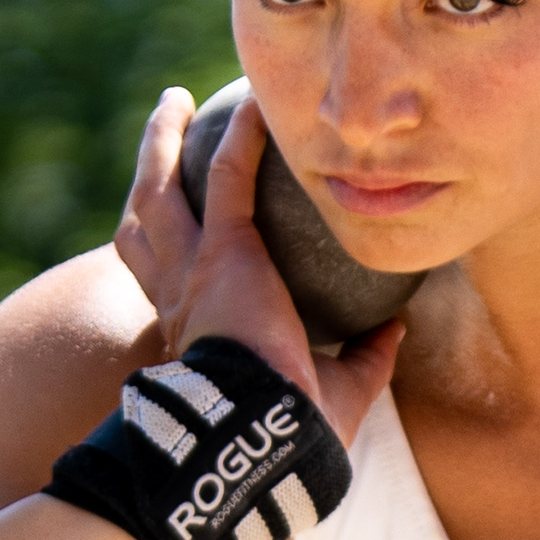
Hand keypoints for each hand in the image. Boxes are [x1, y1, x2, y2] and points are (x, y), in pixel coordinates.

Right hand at [113, 87, 401, 459]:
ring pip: (160, 189)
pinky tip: (254, 105)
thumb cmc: (296, 430)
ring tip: (175, 103)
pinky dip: (240, 137)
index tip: (186, 225)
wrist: (271, 436)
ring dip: (163, 141)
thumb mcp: (336, 392)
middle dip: (147, 175)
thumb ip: (363, 358)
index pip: (166, 279)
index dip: (167, 247)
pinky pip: (229, 175)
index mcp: (194, 332)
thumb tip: (396, 329)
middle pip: (143, 222)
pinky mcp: (225, 251)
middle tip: (162, 136)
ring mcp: (194, 270)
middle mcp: (179, 296)